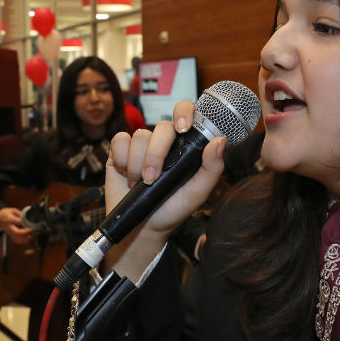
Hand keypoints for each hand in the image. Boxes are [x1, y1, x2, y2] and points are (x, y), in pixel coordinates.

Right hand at [0, 207, 33, 245]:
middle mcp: (9, 227)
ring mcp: (9, 232)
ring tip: (30, 236)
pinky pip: (15, 240)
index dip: (25, 223)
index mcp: (10, 219)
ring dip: (23, 238)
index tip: (32, 223)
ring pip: (16, 238)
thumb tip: (27, 217)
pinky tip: (26, 240)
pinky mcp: (10, 234)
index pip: (18, 222)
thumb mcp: (12, 210)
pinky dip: (21, 241)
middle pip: (16, 232)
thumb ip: (19, 213)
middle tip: (31, 230)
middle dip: (24, 233)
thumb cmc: (6, 213)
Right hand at [103, 101, 225, 279]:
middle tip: (152, 179)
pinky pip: (119, 142)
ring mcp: (141, 145)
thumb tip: (220, 141)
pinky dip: (122, 161)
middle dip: (155, 155)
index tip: (182, 129)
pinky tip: (126, 176)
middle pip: (160, 128)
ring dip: (137, 165)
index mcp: (184, 145)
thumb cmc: (173, 209)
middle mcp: (163, 141)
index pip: (186, 113)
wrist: (143, 227)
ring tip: (140, 183)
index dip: (183, 113)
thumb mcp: (197, 193)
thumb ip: (211, 168)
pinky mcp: (120, 151)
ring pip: (139, 137)